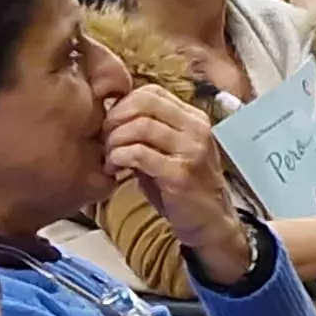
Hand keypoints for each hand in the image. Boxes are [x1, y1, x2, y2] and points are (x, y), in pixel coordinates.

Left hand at [106, 85, 248, 268]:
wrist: (210, 223)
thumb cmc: (183, 188)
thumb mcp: (169, 152)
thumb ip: (148, 132)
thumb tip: (111, 116)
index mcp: (194, 119)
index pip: (151, 92)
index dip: (124, 104)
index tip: (111, 125)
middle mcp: (196, 129)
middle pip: (144, 103)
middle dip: (115, 119)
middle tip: (104, 139)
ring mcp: (191, 150)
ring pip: (139, 126)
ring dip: (114, 142)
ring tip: (109, 158)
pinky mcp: (180, 174)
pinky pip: (138, 154)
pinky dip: (118, 158)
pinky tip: (115, 170)